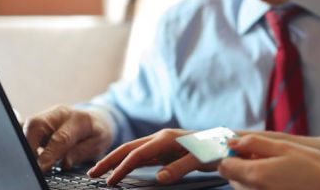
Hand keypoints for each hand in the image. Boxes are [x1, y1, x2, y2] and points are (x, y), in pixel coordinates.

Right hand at [23, 105, 112, 171]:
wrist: (95, 119)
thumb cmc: (96, 133)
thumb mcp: (97, 145)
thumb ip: (80, 153)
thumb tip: (64, 163)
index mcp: (80, 119)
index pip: (60, 138)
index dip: (49, 154)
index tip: (41, 167)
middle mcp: (61, 113)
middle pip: (37, 125)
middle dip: (30, 146)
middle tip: (32, 164)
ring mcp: (49, 114)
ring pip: (29, 126)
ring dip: (28, 144)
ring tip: (33, 160)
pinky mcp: (40, 119)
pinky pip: (28, 129)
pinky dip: (28, 141)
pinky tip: (32, 152)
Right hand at [87, 129, 212, 185]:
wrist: (227, 141)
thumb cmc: (215, 149)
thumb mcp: (200, 159)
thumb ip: (180, 168)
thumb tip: (159, 178)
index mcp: (166, 138)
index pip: (137, 154)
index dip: (121, 168)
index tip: (109, 181)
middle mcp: (161, 138)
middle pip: (128, 148)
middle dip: (109, 160)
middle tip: (91, 173)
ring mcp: (162, 143)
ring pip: (133, 151)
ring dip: (116, 160)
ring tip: (100, 172)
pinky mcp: (165, 149)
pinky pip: (142, 156)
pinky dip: (128, 162)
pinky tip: (122, 169)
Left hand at [219, 135, 319, 189]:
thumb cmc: (311, 165)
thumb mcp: (283, 146)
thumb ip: (255, 143)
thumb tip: (233, 142)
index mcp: (255, 174)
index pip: (224, 166)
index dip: (230, 154)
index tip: (243, 147)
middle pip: (232, 177)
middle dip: (241, 164)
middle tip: (262, 155)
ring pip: (242, 185)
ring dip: (250, 174)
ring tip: (274, 167)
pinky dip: (259, 184)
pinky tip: (278, 178)